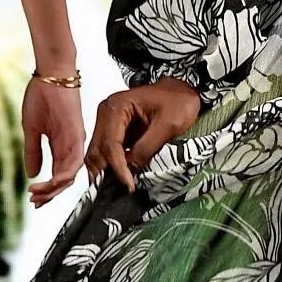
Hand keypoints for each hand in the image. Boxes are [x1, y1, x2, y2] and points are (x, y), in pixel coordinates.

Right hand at [22, 79, 85, 207]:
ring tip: (38, 194)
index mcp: (61, 145)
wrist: (50, 74)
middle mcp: (71, 146)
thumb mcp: (32, 129)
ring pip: (71, 174)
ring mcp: (75, 141)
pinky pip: (74, 160)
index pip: (57, 175)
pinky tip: (52, 181)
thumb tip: (32, 173)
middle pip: (65, 179)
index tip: (33, 199)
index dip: (46, 190)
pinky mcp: (77, 134)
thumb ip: (33, 151)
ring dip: (55, 187)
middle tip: (35, 202)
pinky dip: (64, 174)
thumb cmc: (41, 96)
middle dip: (50, 194)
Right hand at [85, 78, 201, 192]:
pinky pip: (106, 152)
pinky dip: (110, 166)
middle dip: (105, 172)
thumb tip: (131, 170)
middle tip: (117, 192)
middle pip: (97, 149)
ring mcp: (108, 122)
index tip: (128, 185)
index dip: (118, 167)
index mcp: (117, 106)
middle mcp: (106, 112)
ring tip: (116, 189)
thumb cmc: (179, 100)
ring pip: (97, 153)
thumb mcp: (168, 125)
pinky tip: (118, 179)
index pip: (110, 143)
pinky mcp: (113, 130)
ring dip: (104, 172)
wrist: (183, 90)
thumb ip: (147, 147)